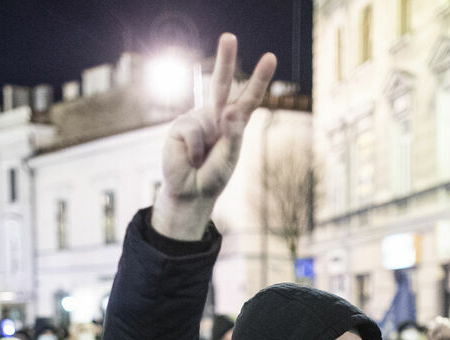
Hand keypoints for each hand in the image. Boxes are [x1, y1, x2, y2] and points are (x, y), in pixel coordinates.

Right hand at [151, 33, 276, 240]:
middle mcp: (215, 115)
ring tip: (200, 159)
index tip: (270, 57)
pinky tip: (190, 157)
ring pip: (207, 116)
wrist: (190, 192)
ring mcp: (196, 119)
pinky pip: (192, 131)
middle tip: (229, 36)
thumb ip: (233, 135)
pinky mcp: (179, 126)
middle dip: (224, 60)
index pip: (249, 98)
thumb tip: (229, 109)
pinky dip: (194, 149)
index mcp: (233, 122)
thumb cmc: (213, 176)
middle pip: (220, 84)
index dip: (259, 78)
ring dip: (206, 144)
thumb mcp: (229, 158)